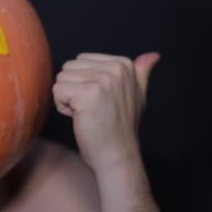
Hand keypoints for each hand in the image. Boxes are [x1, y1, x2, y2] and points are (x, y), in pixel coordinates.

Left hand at [53, 52, 159, 170]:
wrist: (117, 156)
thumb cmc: (121, 127)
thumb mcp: (138, 95)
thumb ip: (141, 72)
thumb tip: (154, 55)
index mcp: (124, 64)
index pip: (81, 60)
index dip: (84, 82)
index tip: (101, 101)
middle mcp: (115, 68)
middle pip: (69, 67)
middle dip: (73, 89)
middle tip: (93, 109)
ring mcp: (103, 80)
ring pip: (61, 78)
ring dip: (67, 98)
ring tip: (87, 113)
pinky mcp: (88, 94)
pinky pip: (57, 90)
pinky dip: (62, 107)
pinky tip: (80, 118)